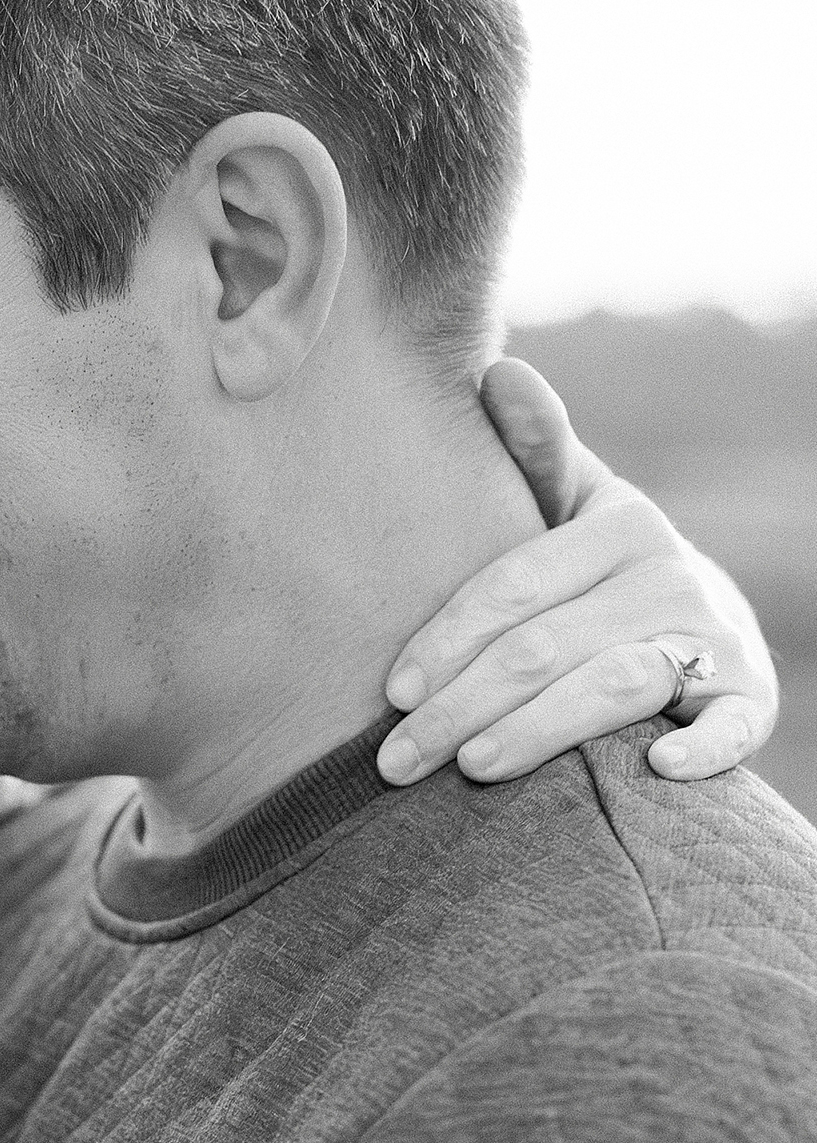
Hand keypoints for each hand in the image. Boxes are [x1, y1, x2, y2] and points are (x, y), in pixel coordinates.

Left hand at [379, 357, 777, 788]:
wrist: (708, 621)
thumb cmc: (603, 569)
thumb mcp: (572, 504)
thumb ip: (534, 450)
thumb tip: (498, 371)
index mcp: (621, 524)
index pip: (516, 585)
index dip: (448, 638)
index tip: (393, 691)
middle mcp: (670, 576)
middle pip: (549, 646)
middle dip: (463, 706)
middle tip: (396, 761)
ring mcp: (713, 639)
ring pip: (615, 687)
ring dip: (541, 731)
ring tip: (472, 770)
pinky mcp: (750, 700)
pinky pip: (730, 728)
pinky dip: (702, 750)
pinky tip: (654, 771)